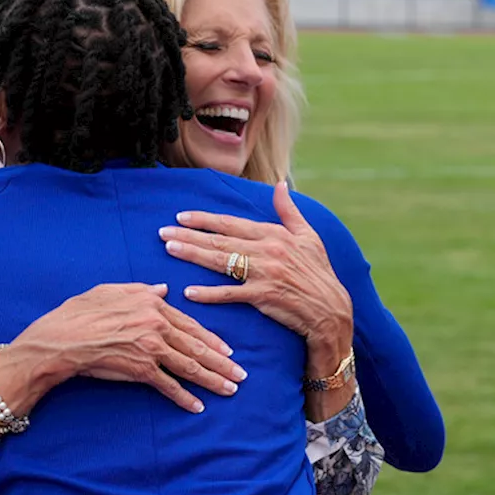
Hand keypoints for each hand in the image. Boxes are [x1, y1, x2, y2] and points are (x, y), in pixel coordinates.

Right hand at [0, 283, 246, 415]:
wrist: (62, 339)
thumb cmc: (80, 312)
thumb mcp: (110, 290)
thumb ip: (141, 290)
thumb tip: (164, 289)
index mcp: (152, 303)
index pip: (189, 323)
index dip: (211, 339)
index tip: (226, 350)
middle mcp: (157, 325)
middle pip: (196, 346)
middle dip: (222, 362)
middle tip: (240, 374)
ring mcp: (151, 348)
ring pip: (190, 366)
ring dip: (213, 380)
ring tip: (230, 389)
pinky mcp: (141, 370)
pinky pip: (169, 386)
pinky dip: (185, 398)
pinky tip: (198, 406)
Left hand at [159, 182, 353, 377]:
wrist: (331, 310)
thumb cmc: (318, 273)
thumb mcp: (309, 237)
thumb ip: (289, 211)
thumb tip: (281, 184)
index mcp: (274, 234)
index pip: (231, 223)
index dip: (205, 219)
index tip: (181, 216)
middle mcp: (267, 250)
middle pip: (220, 240)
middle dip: (188, 235)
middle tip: (162, 232)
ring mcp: (265, 273)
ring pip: (221, 261)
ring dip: (192, 255)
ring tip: (170, 250)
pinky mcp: (263, 297)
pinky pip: (230, 294)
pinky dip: (209, 293)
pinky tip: (189, 292)